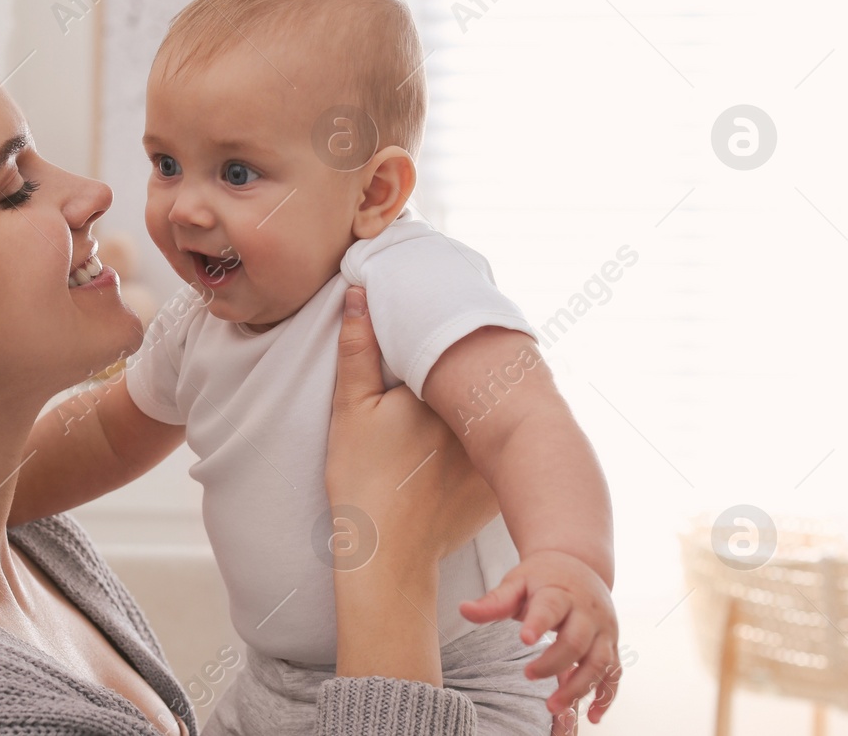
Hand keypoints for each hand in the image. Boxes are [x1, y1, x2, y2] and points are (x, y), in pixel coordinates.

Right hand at [327, 284, 500, 684]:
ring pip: (489, 413)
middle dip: (461, 368)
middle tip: (438, 362)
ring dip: (479, 403)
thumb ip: (357, 349)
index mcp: (444, 391)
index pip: (446, 348)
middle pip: (474, 379)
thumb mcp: (349, 411)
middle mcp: (480, 418)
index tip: (423, 326)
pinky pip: (497, 450)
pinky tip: (454, 450)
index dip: (432, 338)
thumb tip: (360, 292)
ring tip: (448, 405)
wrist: (387, 556)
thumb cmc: (362, 482)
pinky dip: (483, 443)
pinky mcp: (498, 484)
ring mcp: (495, 454)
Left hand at [459, 549, 620, 723]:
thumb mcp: (516, 582)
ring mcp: (604, 631)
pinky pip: (615, 673)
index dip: (539, 623)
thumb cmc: (541, 578)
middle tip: (527, 675)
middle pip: (577, 641)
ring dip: (579, 687)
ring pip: (599, 662)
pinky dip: (607, 696)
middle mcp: (588, 613)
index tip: (523, 638)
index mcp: (561, 593)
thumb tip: (463, 610)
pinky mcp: (611, 645)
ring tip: (553, 707)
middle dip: (554, 663)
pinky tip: (593, 716)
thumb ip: (494, 601)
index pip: (551, 608)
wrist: (578, 565)